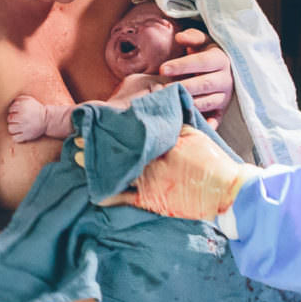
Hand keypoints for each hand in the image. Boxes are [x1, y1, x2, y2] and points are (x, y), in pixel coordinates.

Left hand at [7, 94, 46, 142]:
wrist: (48, 119)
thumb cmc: (36, 109)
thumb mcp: (29, 100)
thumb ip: (19, 98)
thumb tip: (10, 101)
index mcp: (23, 107)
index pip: (10, 109)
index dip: (13, 110)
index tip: (18, 112)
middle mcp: (23, 117)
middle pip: (9, 119)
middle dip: (13, 119)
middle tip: (18, 119)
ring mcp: (25, 127)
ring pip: (11, 128)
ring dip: (13, 128)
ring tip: (18, 126)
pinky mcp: (27, 136)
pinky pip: (15, 138)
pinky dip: (16, 137)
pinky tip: (19, 133)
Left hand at [82, 125, 257, 220]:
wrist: (226, 192)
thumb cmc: (214, 162)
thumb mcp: (196, 134)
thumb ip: (177, 120)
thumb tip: (162, 102)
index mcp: (163, 140)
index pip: (133, 130)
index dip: (112, 125)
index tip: (94, 119)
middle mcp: (153, 157)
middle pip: (119, 148)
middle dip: (96, 143)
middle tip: (75, 137)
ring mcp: (150, 179)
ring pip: (116, 170)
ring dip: (94, 165)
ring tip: (74, 157)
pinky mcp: (151, 199)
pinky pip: (123, 197)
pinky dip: (107, 195)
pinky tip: (92, 191)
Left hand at [160, 28, 232, 126]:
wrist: (224, 69)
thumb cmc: (207, 54)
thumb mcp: (203, 41)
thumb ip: (192, 37)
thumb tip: (180, 38)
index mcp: (221, 60)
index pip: (202, 62)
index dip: (182, 65)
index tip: (163, 68)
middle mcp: (226, 79)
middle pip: (205, 84)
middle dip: (184, 86)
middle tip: (164, 88)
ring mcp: (225, 97)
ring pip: (208, 102)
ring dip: (190, 103)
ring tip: (172, 103)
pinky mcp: (222, 111)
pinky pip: (215, 119)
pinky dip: (206, 124)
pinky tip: (191, 125)